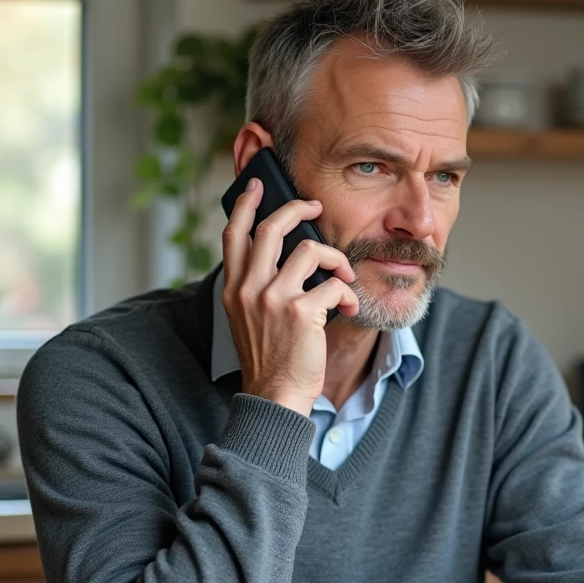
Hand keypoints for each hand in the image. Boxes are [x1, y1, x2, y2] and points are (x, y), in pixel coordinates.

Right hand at [221, 177, 359, 415]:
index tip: (256, 186)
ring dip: (335, 258)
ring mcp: (273, 298)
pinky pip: (334, 285)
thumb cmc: (270, 358)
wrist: (275, 396)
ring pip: (309, 249)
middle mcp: (249, 288)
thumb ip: (257, 286)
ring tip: (343, 274)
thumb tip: (286, 255)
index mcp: (234, 288)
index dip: (245, 205)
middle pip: (271, 227)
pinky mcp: (300, 312)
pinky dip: (348, 295)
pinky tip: (349, 309)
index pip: (233, 235)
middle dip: (296, 208)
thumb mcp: (248, 318)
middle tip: (314, 205)